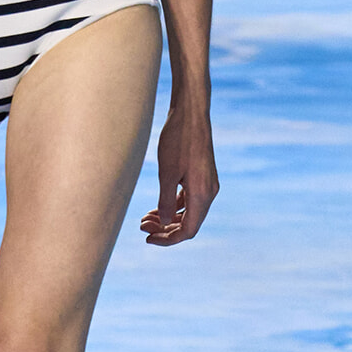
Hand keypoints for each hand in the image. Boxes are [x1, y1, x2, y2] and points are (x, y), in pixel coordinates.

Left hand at [140, 97, 218, 245]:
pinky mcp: (202, 175)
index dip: (168, 239)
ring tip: (145, 218)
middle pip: (189, 223)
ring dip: (168, 217)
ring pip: (188, 211)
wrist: (190, 113)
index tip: (147, 238)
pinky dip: (174, 205)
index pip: (188, 230)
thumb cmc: (177, 139)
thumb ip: (166, 201)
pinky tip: (158, 205)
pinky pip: (189, 199)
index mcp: (202, 194)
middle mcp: (209, 192)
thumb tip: (166, 224)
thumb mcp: (167, 172)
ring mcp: (207, 183)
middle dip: (165, 228)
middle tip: (141, 226)